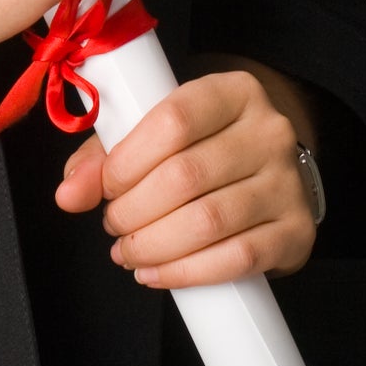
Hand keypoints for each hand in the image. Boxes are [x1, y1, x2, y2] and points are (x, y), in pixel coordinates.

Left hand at [51, 66, 317, 286]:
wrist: (267, 170)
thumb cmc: (201, 145)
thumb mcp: (153, 132)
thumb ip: (105, 156)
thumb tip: (69, 194)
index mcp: (234, 92)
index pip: (174, 120)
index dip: (127, 160)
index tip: (105, 186)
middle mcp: (270, 132)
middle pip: (186, 176)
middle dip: (133, 210)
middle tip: (113, 224)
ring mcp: (288, 183)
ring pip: (209, 222)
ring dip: (153, 245)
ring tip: (128, 250)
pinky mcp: (296, 232)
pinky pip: (238, 259)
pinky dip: (187, 273)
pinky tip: (157, 273)